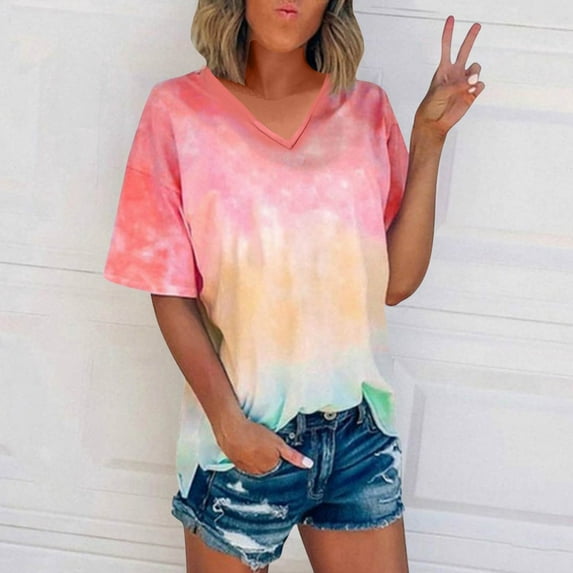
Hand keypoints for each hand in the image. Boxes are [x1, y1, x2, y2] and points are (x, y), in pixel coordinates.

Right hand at [215, 417, 312, 474]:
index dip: (276, 454)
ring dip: (255, 456)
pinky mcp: (234, 462)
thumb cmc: (256, 435)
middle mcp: (257, 472)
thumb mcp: (279, 444)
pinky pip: (243, 461)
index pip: (277, 465)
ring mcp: (245, 468)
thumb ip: (293, 456)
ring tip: (253, 443)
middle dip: (266, 457)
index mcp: (269, 468)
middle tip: (262, 443)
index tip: (272, 446)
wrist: (231, 430)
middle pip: (266, 466)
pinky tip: (245, 445)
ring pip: (254, 464)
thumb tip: (309, 465)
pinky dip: (245, 455)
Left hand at [414, 15, 485, 138]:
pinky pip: (480, 85)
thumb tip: (473, 81)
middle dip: (470, 37)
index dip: (448, 33)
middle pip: (465, 50)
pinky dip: (477, 87)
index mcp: (444, 70)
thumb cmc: (431, 106)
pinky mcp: (471, 94)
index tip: (450, 19)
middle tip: (477, 25)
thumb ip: (456, 84)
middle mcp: (455, 73)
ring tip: (469, 82)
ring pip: (476, 68)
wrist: (434, 123)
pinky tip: (470, 93)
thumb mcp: (439, 92)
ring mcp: (464, 83)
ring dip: (475, 72)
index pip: (446, 47)